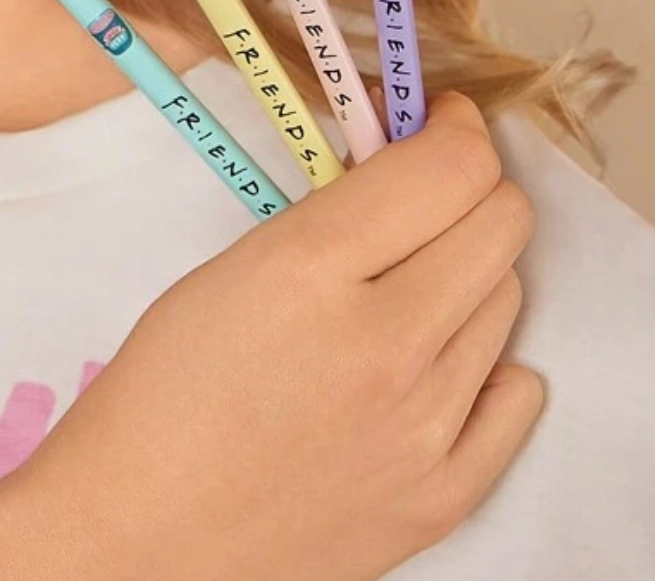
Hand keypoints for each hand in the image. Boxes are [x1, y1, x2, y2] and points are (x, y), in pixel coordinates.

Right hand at [15, 91, 543, 580]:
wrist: (139, 532)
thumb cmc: (164, 387)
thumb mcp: (235, 264)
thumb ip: (332, 213)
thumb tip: (408, 160)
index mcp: (311, 268)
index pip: (451, 167)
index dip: (453, 129)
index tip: (436, 123)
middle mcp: (385, 345)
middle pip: (502, 225)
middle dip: (471, 188)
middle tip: (428, 193)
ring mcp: (423, 429)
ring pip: (507, 301)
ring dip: (468, 273)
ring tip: (406, 286)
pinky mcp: (441, 497)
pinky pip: (515, 397)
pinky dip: (486, 366)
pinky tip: (436, 362)